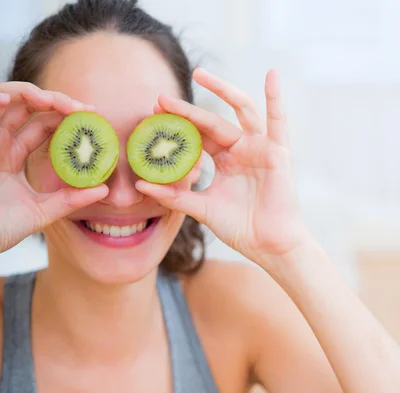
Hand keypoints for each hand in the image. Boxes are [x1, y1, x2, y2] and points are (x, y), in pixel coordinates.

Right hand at [0, 82, 109, 252]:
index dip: (64, 117)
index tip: (90, 117)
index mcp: (13, 159)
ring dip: (29, 94)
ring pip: (6, 101)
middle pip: (25, 109)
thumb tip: (104, 190)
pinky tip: (9, 100)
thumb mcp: (41, 212)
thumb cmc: (2, 229)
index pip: (40, 127)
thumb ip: (69, 200)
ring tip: (52, 101)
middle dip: (54, 101)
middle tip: (80, 108)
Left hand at [135, 68, 311, 267]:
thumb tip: (140, 185)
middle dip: (186, 111)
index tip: (151, 115)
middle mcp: (241, 150)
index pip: (197, 137)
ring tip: (199, 74)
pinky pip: (278, 120)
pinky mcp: (277, 151)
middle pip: (211, 121)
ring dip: (222, 90)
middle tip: (160, 100)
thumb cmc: (239, 228)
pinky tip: (272, 75)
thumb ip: (173, 196)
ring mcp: (259, 148)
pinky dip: (276, 98)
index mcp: (224, 161)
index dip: (177, 126)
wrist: (267, 245)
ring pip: (239, 111)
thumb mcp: (200, 208)